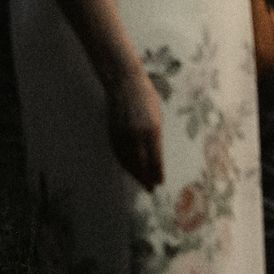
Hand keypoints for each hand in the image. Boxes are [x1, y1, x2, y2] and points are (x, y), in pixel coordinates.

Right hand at [108, 64, 162, 191]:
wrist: (124, 84)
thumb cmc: (146, 97)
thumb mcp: (156, 116)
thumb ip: (155, 135)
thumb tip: (155, 153)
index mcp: (151, 130)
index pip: (155, 158)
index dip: (157, 172)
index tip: (160, 182)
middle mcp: (136, 135)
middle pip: (141, 163)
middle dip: (146, 177)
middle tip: (151, 189)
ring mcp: (122, 135)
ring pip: (128, 161)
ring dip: (135, 174)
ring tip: (142, 183)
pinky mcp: (112, 133)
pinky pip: (118, 154)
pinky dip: (125, 164)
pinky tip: (130, 170)